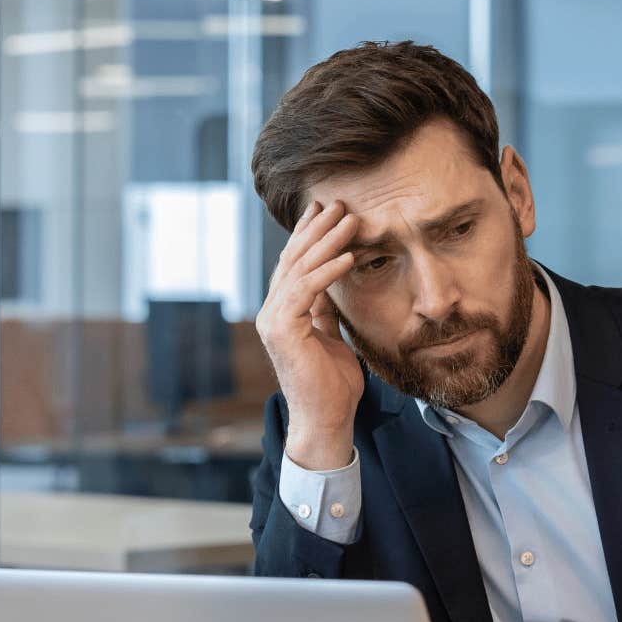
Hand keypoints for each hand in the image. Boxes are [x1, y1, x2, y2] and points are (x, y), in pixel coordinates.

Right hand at [254, 200, 363, 470]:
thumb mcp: (331, 336)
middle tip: (339, 202)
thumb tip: (332, 284)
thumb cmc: (332, 383)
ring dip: (326, 242)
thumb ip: (325, 310)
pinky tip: (348, 255)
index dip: (310, 235)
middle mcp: (272, 312)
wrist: (326, 418)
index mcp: (283, 311)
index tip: (327, 210)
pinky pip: (305, 291)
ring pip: (299, 270)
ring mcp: (273, 320)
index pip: (294, 264)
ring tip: (349, 220)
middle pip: (293, 260)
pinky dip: (327, 271)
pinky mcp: (281, 330)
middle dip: (317, 229)